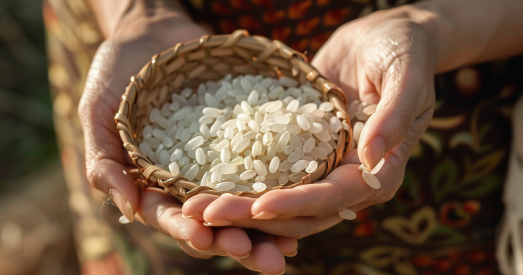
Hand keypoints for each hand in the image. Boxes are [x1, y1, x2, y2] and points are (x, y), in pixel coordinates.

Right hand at [78, 6, 294, 273]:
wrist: (153, 34)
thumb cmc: (116, 73)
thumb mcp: (97, 113)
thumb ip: (105, 161)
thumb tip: (126, 210)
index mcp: (154, 184)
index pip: (171, 215)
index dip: (187, 229)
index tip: (205, 239)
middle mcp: (190, 181)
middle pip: (214, 220)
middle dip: (237, 242)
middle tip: (267, 260)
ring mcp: (219, 162)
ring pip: (243, 202)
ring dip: (267, 227)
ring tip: (290, 246)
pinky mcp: (245, 139)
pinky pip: (264, 165)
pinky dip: (281, 186)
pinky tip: (302, 201)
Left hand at [182, 5, 436, 238]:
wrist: (384, 35)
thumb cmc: (404, 51)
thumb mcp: (405, 76)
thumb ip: (394, 117)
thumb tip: (369, 160)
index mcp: (379, 172)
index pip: (335, 197)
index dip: (298, 205)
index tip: (260, 207)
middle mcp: (348, 177)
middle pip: (300, 210)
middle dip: (253, 215)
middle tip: (203, 213)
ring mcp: (323, 165)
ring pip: (279, 197)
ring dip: (238, 205)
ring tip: (191, 204)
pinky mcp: (302, 148)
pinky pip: (269, 169)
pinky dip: (240, 178)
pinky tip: (203, 177)